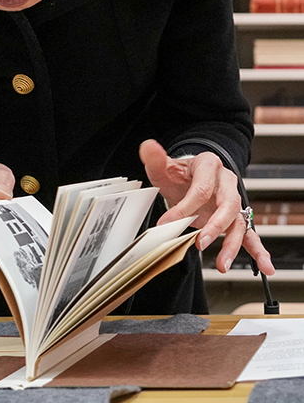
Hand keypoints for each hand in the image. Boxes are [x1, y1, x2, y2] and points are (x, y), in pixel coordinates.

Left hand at [139, 139, 274, 275]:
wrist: (189, 179)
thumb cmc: (178, 175)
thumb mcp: (164, 167)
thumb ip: (155, 159)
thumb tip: (148, 147)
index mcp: (208, 166)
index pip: (201, 188)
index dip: (185, 207)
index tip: (167, 223)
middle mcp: (226, 183)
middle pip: (228, 204)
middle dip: (215, 225)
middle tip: (201, 242)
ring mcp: (232, 201)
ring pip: (238, 222)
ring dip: (232, 244)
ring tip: (223, 263)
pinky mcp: (235, 218)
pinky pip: (249, 234)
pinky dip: (257, 251)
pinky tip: (265, 266)